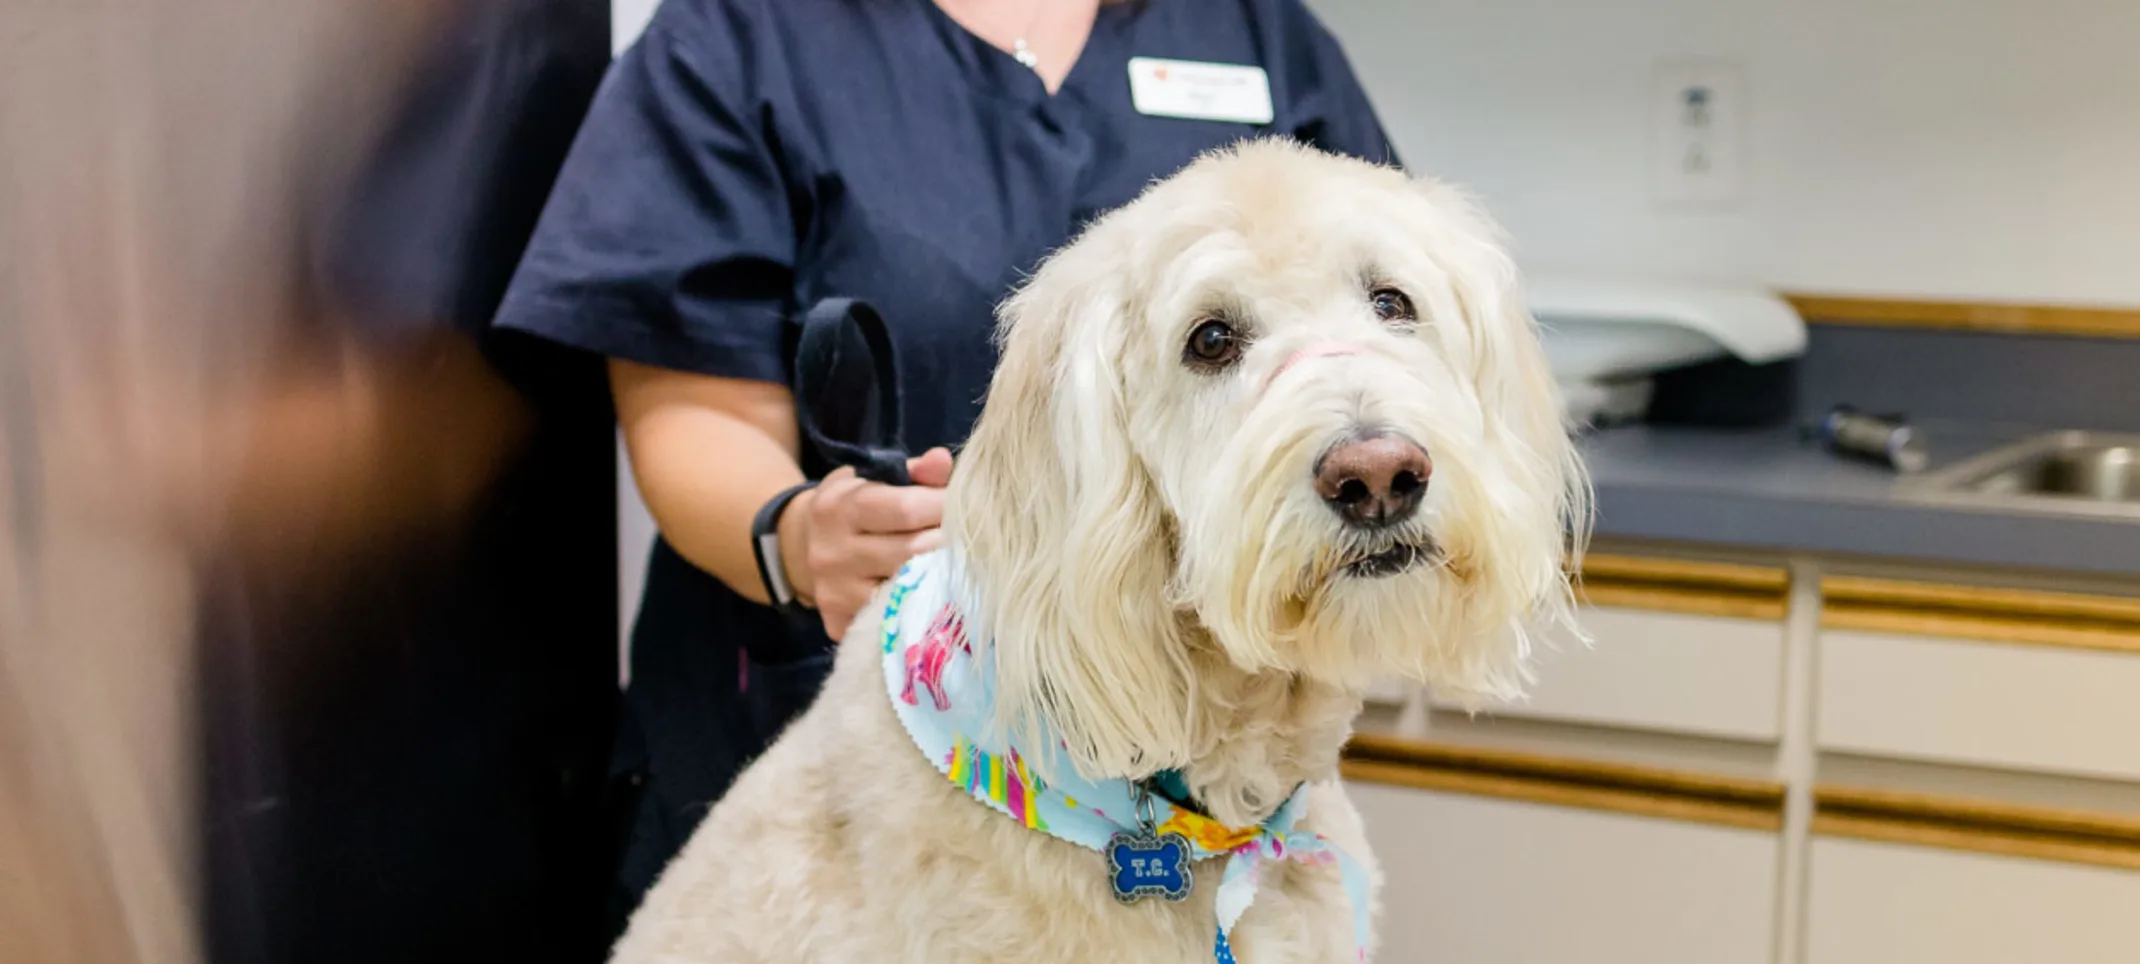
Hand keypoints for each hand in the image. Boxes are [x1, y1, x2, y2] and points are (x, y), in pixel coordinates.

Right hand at [781, 448, 954, 638]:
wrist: (806, 548)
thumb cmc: (858, 508)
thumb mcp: (877, 480)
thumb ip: (915, 471)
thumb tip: (943, 460)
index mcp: (838, 508)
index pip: (905, 508)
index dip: (944, 506)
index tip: (967, 504)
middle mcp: (830, 553)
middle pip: (911, 552)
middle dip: (947, 541)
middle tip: (968, 535)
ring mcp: (835, 594)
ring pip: (907, 588)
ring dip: (939, 575)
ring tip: (954, 562)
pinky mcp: (841, 624)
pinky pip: (894, 618)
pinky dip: (918, 604)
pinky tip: (930, 592)